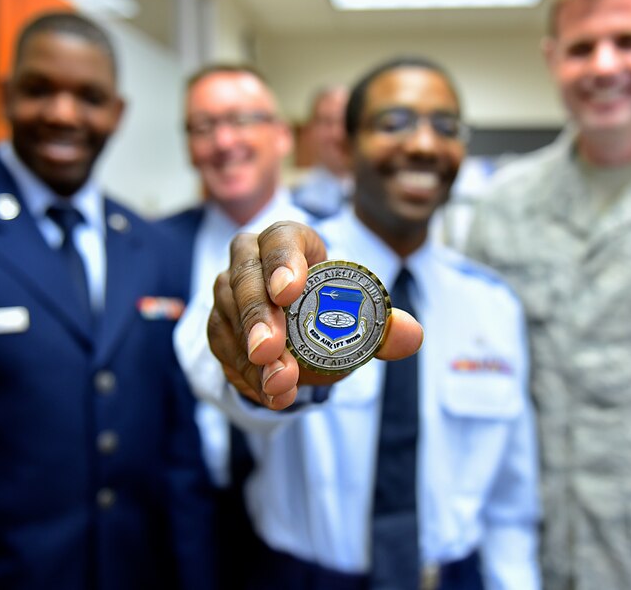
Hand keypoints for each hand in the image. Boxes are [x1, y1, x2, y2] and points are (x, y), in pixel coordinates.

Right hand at [208, 221, 422, 409]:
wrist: (298, 334)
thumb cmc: (329, 310)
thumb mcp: (360, 317)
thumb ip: (386, 327)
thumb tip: (412, 335)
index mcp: (290, 241)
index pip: (280, 238)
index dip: (282, 261)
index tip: (289, 291)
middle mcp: (251, 258)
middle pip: (245, 277)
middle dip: (257, 316)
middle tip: (270, 351)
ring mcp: (228, 290)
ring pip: (228, 314)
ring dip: (251, 354)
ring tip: (279, 384)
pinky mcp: (218, 323)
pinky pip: (222, 345)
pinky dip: (244, 372)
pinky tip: (268, 392)